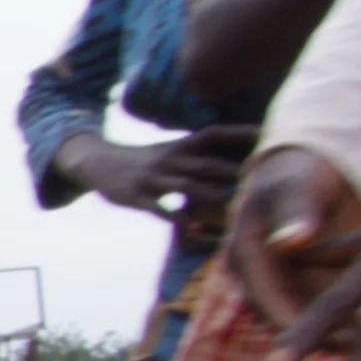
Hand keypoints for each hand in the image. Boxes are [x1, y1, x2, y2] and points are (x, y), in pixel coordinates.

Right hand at [66, 126, 256, 220]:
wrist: (97, 162)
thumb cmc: (143, 160)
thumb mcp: (168, 150)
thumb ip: (197, 156)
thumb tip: (233, 159)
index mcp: (178, 146)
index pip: (212, 133)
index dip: (237, 133)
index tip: (264, 133)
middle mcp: (168, 160)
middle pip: (205, 163)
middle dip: (232, 170)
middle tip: (260, 176)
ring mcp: (152, 179)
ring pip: (186, 186)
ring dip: (210, 195)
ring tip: (233, 204)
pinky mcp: (136, 198)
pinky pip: (159, 209)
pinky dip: (177, 218)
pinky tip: (193, 227)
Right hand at [225, 148, 360, 328]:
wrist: (306, 169)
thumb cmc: (301, 172)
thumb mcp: (296, 186)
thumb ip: (294, 210)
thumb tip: (288, 242)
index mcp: (245, 255)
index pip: (267, 301)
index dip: (297, 328)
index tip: (336, 341)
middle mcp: (256, 276)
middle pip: (286, 320)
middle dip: (323, 338)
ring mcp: (278, 284)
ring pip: (305, 323)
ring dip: (338, 335)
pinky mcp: (301, 287)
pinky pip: (323, 313)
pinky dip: (349, 322)